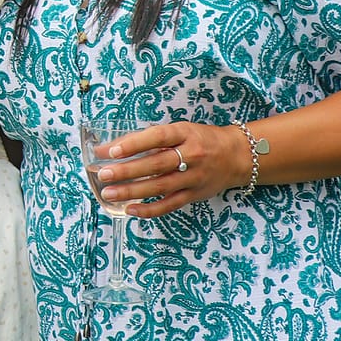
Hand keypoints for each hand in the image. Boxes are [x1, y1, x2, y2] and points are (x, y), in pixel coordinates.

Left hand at [88, 122, 250, 216]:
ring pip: (160, 186)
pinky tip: (130, 209)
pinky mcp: (194, 195)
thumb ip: (150, 138)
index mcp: (185, 134)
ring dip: (132, 191)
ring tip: (109, 193)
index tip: (111, 151)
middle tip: (103, 174)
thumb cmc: (201, 139)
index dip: (134, 144)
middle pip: (156, 164)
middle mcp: (191, 155)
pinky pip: (169, 205)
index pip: (157, 137)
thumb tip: (113, 147)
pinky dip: (149, 209)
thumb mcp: (180, 130)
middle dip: (127, 170)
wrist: (237, 156)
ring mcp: (194, 178)